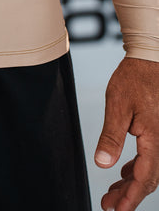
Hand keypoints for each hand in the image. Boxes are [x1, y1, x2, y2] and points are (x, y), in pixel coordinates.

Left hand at [95, 57, 158, 210]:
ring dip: (131, 183)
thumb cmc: (134, 79)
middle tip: (108, 204)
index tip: (117, 210)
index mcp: (155, 139)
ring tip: (112, 192)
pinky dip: (136, 169)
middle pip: (148, 178)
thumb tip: (102, 164)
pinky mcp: (157, 131)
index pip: (144, 178)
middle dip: (128, 195)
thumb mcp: (117, 106)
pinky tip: (124, 172)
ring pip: (150, 170)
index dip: (131, 197)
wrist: (149, 60)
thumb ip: (111, 136)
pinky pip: (150, 158)